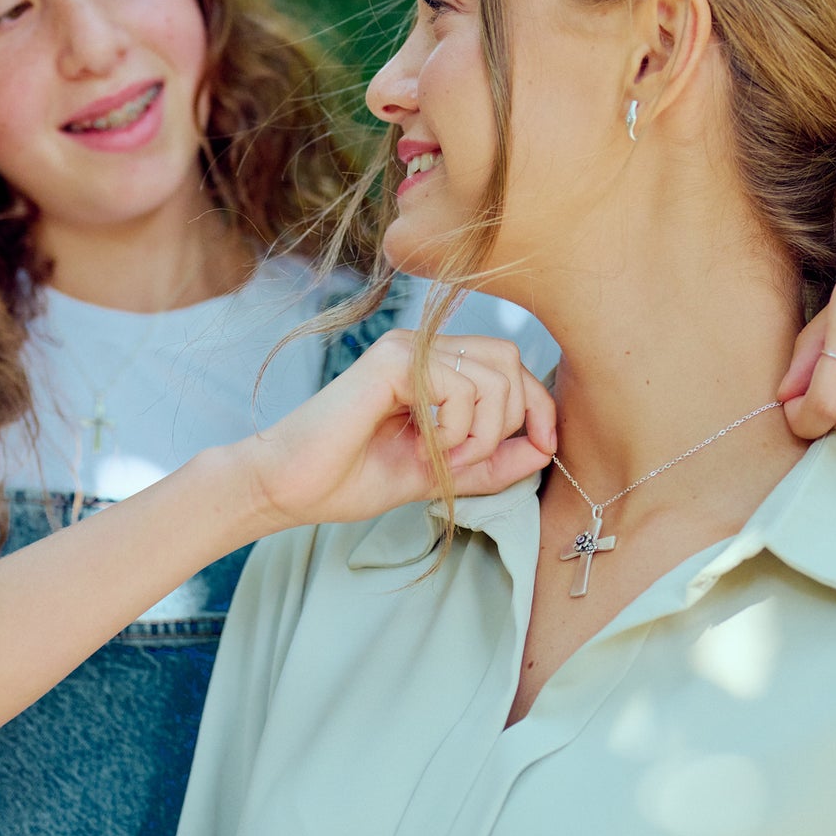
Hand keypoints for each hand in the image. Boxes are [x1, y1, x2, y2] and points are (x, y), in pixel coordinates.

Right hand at [236, 331, 556, 531]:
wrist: (289, 488)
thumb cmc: (350, 479)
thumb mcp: (442, 474)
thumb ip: (492, 462)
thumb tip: (546, 448)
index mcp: (435, 367)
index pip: (511, 366)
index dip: (539, 406)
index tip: (546, 447)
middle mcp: (423, 348)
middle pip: (510, 361)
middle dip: (510, 420)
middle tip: (468, 460)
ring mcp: (407, 349)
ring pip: (493, 376)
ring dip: (480, 433)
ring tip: (442, 459)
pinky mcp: (393, 361)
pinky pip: (459, 387)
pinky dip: (455, 430)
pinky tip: (423, 448)